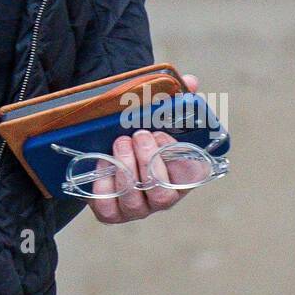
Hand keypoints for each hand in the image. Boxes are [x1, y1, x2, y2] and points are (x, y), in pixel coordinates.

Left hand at [89, 73, 199, 224]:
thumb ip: (174, 98)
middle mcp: (161, 197)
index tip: (161, 133)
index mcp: (180, 176)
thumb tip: (189, 81)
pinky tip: (103, 160)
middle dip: (150, 161)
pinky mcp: (111, 212)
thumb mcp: (154, 113)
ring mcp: (136, 208)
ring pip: (135, 201)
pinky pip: (108, 208)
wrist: (102, 144)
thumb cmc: (136, 130)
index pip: (191, 177)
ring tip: (119, 142)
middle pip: (163, 194)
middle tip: (138, 134)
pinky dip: (104, 185)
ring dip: (127, 169)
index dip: (177, 158)